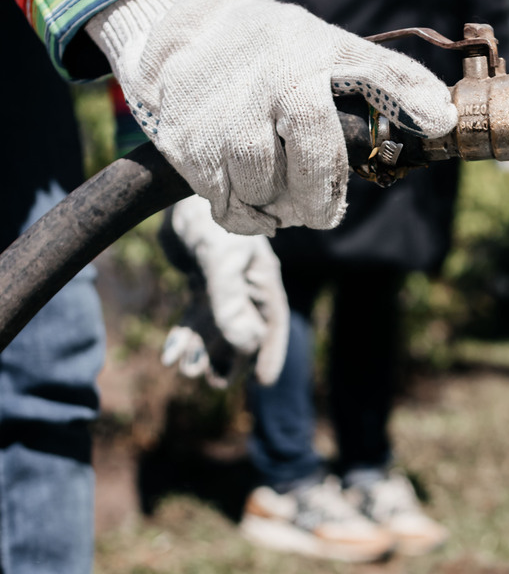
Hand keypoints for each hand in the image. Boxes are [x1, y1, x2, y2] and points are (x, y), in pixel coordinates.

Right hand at [87, 0, 457, 233]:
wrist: (190, 33)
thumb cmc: (280, 52)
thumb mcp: (333, 50)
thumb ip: (389, 82)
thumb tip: (442, 120)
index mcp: (316, 57)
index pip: (376, 74)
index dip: (409, 97)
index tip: (439, 122)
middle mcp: (274, 82)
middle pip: (313, 165)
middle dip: (320, 199)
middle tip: (321, 212)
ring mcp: (228, 114)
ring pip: (267, 191)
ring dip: (278, 206)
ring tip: (278, 193)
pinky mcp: (189, 143)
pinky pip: (228, 205)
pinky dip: (244, 215)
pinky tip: (250, 198)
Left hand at [159, 194, 289, 386]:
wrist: (174, 191)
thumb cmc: (208, 220)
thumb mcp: (221, 262)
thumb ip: (229, 305)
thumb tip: (244, 348)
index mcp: (262, 279)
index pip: (272, 323)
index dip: (269, 353)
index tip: (264, 381)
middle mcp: (246, 284)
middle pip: (243, 331)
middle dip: (228, 358)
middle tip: (213, 383)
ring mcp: (223, 283)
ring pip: (215, 327)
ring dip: (202, 350)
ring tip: (187, 372)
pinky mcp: (200, 280)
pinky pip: (195, 315)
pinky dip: (184, 335)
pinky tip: (170, 356)